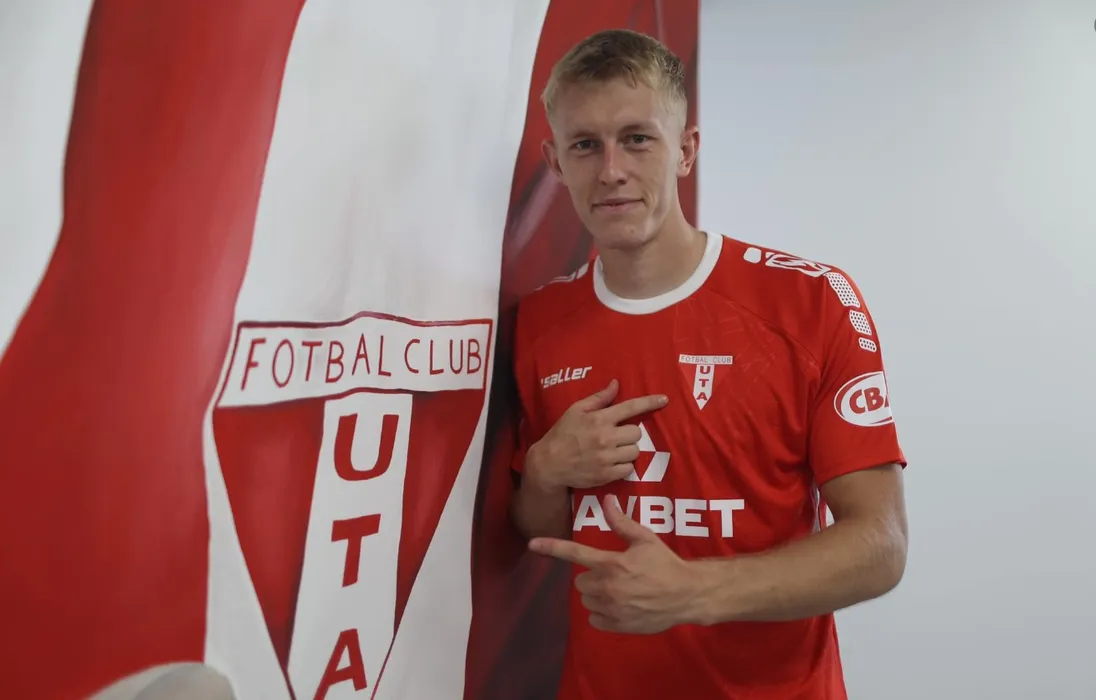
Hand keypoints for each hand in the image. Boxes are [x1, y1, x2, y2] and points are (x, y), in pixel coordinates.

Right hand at [526, 380, 667, 490]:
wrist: (549, 463)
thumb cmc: (562, 434)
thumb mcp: (575, 410)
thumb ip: (598, 398)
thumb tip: (616, 384)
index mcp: (599, 419)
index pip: (630, 408)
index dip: (649, 402)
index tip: (664, 399)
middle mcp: (605, 437)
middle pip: (637, 433)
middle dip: (630, 433)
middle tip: (617, 436)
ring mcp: (607, 458)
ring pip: (635, 451)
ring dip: (627, 450)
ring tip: (614, 450)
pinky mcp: (607, 475)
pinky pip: (629, 469)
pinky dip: (624, 466)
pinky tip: (612, 463)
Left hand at [529, 496, 703, 633]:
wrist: (686, 594)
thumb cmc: (665, 563)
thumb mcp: (645, 539)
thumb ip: (621, 523)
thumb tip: (607, 500)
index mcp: (611, 563)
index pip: (575, 553)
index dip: (552, 547)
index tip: (532, 543)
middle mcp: (607, 587)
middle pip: (580, 581)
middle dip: (592, 577)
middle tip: (613, 573)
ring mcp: (611, 608)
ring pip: (586, 600)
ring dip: (596, 595)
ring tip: (619, 590)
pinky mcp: (616, 625)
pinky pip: (594, 619)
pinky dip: (602, 614)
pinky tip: (620, 606)